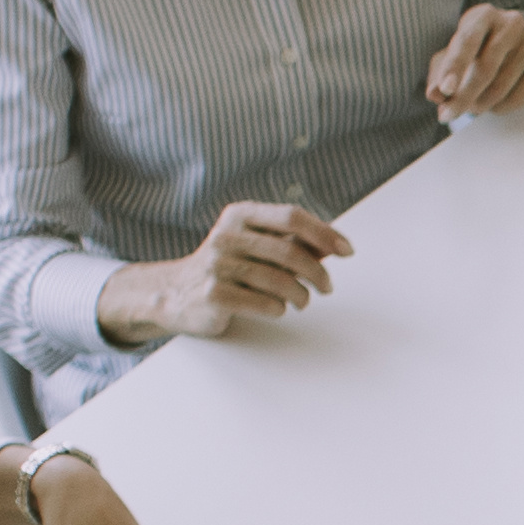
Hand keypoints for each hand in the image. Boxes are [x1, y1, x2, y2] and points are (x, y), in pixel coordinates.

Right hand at [106, 199, 349, 342]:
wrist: (176, 293)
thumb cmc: (228, 267)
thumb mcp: (257, 246)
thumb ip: (293, 242)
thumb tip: (335, 245)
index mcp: (239, 215)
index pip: (291, 216)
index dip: (324, 233)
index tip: (347, 250)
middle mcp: (226, 236)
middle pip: (290, 252)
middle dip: (318, 273)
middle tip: (327, 287)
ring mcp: (217, 265)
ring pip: (280, 281)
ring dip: (301, 295)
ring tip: (302, 301)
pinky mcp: (213, 295)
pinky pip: (265, 304)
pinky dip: (280, 309)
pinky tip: (277, 308)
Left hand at [424, 4, 523, 118]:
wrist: (511, 54)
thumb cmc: (475, 55)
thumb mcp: (449, 60)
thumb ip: (438, 75)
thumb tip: (434, 94)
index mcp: (484, 15)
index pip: (467, 41)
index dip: (455, 67)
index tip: (445, 90)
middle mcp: (512, 22)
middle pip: (487, 66)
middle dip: (465, 95)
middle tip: (449, 115)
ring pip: (503, 84)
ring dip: (483, 103)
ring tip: (474, 105)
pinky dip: (505, 106)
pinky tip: (496, 105)